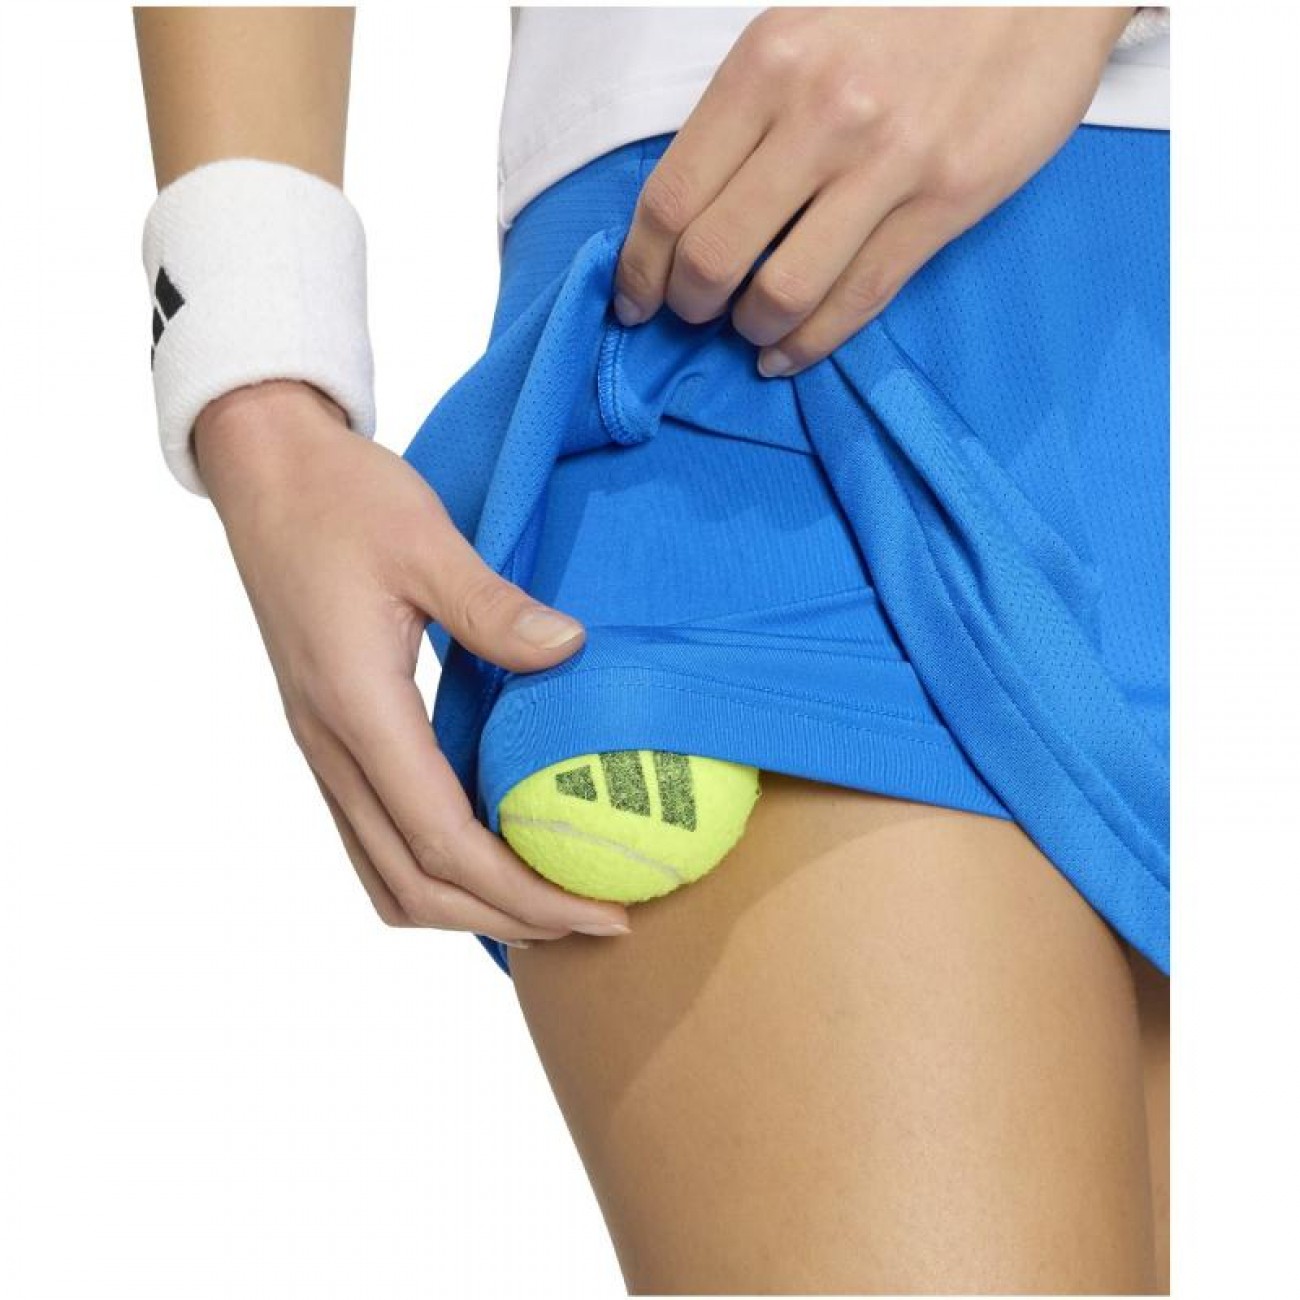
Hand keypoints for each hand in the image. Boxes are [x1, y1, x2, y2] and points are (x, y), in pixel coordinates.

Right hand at [192, 380, 631, 945]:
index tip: (601, 911)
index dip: (526, 892)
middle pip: (414, 885)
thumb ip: (494, 608)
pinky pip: (373, 839)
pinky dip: (431, 873)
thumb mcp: (425, 540)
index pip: (445, 842)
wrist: (264, 476)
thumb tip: (571, 652)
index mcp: (358, 709)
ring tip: (544, 905)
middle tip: (593, 922)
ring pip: (385, 875)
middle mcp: (332, 747)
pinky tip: (487, 855)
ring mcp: (323, 748)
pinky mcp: (328, 737)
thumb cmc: (340, 500)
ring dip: (464, 909)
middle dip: (506, 919)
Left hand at [613, 5, 1134, 374]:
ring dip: (751, 330)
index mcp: (767, 62)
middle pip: (713, 257)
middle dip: (688, 306)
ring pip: (783, 291)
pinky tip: (789, 352)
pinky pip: (859, 298)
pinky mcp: (947, 199)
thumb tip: (691, 214)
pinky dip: (811, 343)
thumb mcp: (804, 29)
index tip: (632, 301)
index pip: (670, 197)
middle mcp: (820, 113)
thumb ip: (747, 114)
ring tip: (749, 331)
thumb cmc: (908, 5)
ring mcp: (888, 162)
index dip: (639, 270)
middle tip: (693, 315)